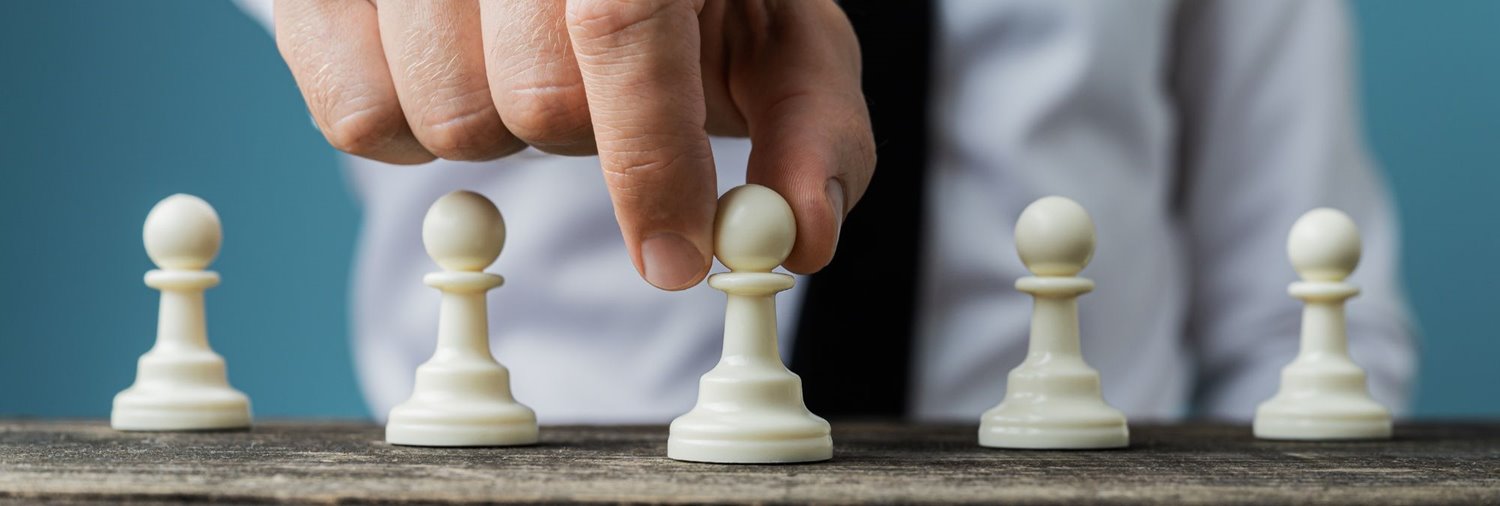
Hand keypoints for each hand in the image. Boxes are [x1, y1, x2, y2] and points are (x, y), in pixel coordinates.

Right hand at [275, 0, 874, 289]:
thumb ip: (809, 131)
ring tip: (526, 69)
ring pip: (444, 119)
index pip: (620, 24)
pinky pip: (356, 119)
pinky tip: (457, 75)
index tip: (676, 260)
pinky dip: (416, 133)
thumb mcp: (775, 39)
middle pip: (533, 98)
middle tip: (602, 101)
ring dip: (504, 136)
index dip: (650, 159)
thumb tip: (799, 238)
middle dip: (584, 143)